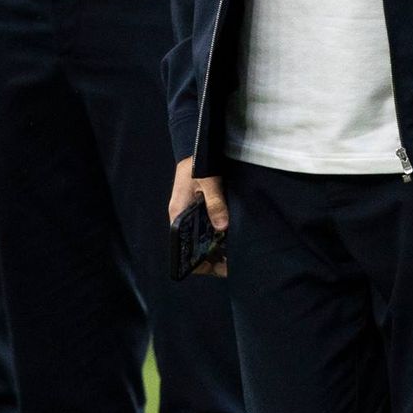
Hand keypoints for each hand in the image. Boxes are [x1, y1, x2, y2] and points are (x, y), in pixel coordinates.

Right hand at [169, 156, 228, 275]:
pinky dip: (217, 234)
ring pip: (201, 237)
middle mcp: (182, 217)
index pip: (182, 246)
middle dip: (210, 256)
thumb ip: (215, 203)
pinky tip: (231, 238)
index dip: (196, 260)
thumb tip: (222, 227)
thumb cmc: (197, 162)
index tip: (215, 267)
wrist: (194, 144)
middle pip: (193, 244)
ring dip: (215, 246)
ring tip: (234, 255)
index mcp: (177, 214)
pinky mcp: (198, 207)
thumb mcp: (208, 182)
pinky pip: (206, 226)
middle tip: (231, 264)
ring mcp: (190, 213)